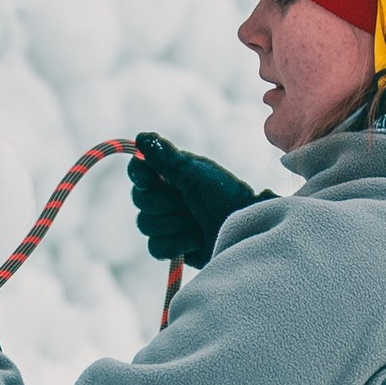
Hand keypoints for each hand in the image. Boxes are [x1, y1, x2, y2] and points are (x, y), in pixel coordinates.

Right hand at [126, 133, 261, 270]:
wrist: (246, 233)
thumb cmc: (226, 197)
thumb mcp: (196, 174)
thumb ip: (166, 158)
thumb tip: (141, 137)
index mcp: (172, 174)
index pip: (140, 170)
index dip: (140, 175)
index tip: (149, 180)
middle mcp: (168, 196)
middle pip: (139, 199)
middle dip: (162, 204)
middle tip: (184, 204)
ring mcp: (169, 222)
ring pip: (145, 224)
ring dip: (172, 225)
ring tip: (196, 225)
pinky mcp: (173, 246)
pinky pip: (155, 247)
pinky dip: (176, 245)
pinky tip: (195, 241)